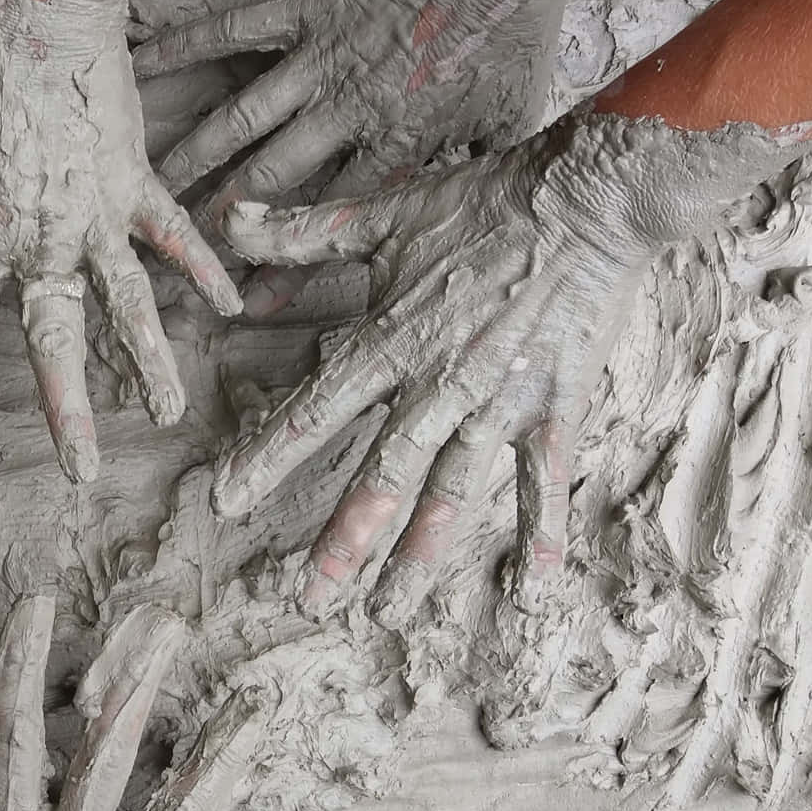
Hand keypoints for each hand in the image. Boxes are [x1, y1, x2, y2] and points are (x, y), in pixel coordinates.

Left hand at [0, 0, 240, 480]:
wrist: (37, 0)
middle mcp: (43, 238)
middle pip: (56, 341)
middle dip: (68, 413)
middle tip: (81, 475)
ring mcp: (96, 213)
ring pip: (128, 303)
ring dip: (148, 361)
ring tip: (165, 414)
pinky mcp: (134, 179)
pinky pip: (173, 234)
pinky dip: (203, 268)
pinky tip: (232, 307)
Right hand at [133, 0, 587, 223]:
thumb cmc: (515, 26)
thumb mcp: (512, 117)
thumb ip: (474, 162)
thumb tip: (464, 200)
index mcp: (397, 143)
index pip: (333, 219)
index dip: (290, 266)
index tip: (250, 303)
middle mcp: (347, 110)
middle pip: (271, 180)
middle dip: (222, 221)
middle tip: (182, 249)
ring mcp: (319, 58)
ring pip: (241, 121)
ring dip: (193, 157)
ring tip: (151, 188)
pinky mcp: (302, 6)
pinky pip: (230, 32)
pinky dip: (181, 47)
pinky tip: (137, 65)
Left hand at [211, 109, 809, 623]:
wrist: (586, 199)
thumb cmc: (484, 202)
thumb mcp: (385, 215)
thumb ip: (304, 233)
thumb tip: (229, 220)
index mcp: (392, 342)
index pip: (315, 412)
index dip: (267, 457)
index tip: (226, 500)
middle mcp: (439, 385)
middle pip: (379, 477)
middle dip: (341, 543)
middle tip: (307, 598)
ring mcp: (499, 403)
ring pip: (451, 495)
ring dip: (419, 558)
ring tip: (390, 611)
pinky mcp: (555, 406)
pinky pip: (544, 479)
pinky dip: (541, 533)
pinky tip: (531, 588)